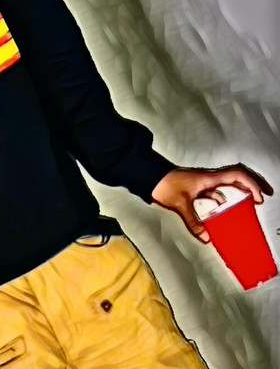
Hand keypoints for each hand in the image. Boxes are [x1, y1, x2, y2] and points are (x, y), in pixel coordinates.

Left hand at [151, 164, 272, 243]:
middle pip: (237, 174)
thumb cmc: (163, 184)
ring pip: (228, 181)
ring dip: (241, 188)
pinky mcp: (196, 185)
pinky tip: (224, 207)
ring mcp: (203, 180)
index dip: (252, 184)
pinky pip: (216, 189)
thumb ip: (193, 222)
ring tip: (252, 200)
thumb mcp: (179, 204)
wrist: (148, 176)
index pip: (237, 175)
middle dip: (254, 183)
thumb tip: (206, 239)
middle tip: (266, 194)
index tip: (259, 198)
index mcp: (208, 178)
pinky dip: (224, 196)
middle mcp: (208, 177)